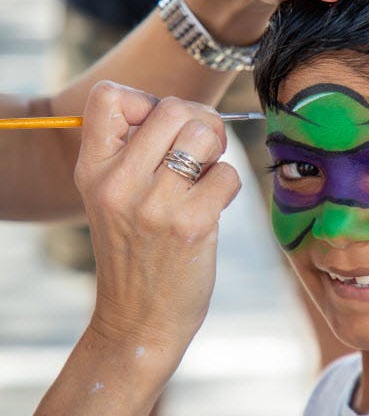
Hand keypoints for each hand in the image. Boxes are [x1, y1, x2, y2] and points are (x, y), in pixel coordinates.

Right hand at [75, 82, 239, 352]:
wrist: (140, 319)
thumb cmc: (135, 251)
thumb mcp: (112, 198)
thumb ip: (135, 151)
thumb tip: (189, 111)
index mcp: (93, 169)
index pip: (109, 96)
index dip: (146, 101)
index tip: (161, 131)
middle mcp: (118, 182)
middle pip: (174, 107)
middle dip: (200, 121)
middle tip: (203, 149)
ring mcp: (154, 204)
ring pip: (205, 134)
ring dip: (217, 152)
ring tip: (207, 176)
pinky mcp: (191, 224)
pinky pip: (227, 173)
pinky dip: (228, 186)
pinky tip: (213, 208)